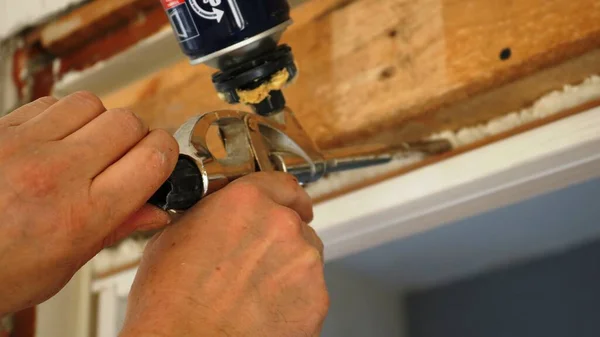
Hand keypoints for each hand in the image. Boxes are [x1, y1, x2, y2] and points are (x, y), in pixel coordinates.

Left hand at [0, 92, 177, 314]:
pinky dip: (62, 117)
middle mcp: (56, 173)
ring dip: (98, 122)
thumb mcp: (66, 265)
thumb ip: (117, 229)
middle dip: (136, 137)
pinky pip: (50, 102)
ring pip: (92, 104)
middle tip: (123, 157)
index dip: (167, 154)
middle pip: (128, 123)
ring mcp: (24, 145)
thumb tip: (156, 209)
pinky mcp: (1, 129)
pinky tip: (54, 141)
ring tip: (86, 146)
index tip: (162, 160)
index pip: (153, 158)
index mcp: (82, 215)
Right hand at [121, 173, 328, 336]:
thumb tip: (220, 212)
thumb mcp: (175, 234)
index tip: (294, 205)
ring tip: (254, 293)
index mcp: (246, 201)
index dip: (287, 197)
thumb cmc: (171, 302)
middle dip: (280, 240)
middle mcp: (281, 225)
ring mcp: (303, 262)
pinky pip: (311, 291)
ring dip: (288, 268)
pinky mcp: (317, 298)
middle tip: (255, 264)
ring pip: (306, 257)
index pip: (284, 184)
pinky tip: (264, 310)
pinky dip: (295, 298)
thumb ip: (211, 212)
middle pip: (296, 223)